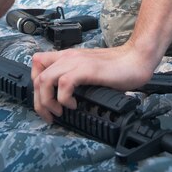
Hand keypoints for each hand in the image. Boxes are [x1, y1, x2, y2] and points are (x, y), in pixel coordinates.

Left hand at [31, 42, 155, 122]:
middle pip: (37, 76)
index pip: (37, 62)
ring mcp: (77, 62)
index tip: (44, 99)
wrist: (135, 59)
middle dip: (38, 101)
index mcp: (69, 56)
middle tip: (50, 114)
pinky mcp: (86, 69)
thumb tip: (62, 97)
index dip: (35, 83)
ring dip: (47, 101)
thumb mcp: (89, 70)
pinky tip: (73, 104)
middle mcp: (69, 57)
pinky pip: (63, 83)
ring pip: (45, 79)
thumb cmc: (117, 67)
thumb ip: (76, 77)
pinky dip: (63, 98)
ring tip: (59, 111)